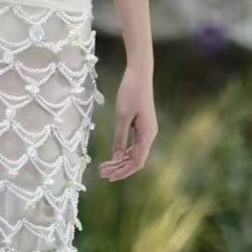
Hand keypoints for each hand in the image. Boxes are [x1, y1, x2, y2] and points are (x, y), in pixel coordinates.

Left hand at [99, 64, 156, 179]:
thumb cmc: (130, 93)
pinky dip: (124, 152)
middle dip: (120, 169)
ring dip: (121, 161)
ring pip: (135, 153)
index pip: (137, 161)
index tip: (108, 176)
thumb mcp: (122, 117)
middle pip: (136, 160)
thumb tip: (117, 160)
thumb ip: (120, 139)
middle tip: (102, 173)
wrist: (139, 74)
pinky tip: (114, 155)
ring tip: (105, 166)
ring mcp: (147, 131)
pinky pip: (135, 145)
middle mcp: (150, 135)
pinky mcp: (143, 126)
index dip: (123, 172)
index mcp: (147, 134)